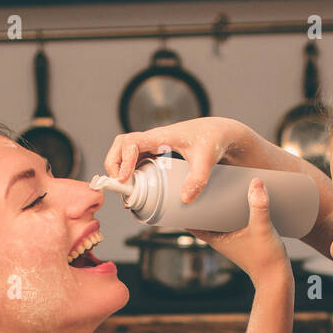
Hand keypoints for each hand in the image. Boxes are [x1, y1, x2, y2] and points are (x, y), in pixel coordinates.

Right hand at [103, 117, 258, 203]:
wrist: (217, 133)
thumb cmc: (212, 140)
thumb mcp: (206, 159)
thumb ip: (198, 178)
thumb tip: (185, 199)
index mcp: (161, 136)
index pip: (131, 142)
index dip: (124, 159)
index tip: (125, 178)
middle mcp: (152, 139)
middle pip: (120, 145)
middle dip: (114, 164)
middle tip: (120, 185)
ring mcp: (152, 146)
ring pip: (124, 153)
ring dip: (119, 169)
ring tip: (126, 189)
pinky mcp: (155, 154)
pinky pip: (134, 160)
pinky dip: (129, 172)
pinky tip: (137, 187)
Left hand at [191, 178, 290, 283]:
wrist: (277, 278)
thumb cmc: (265, 258)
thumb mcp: (262, 228)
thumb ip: (259, 206)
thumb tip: (255, 181)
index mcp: (214, 238)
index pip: (190, 221)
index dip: (183, 205)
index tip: (180, 188)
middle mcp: (219, 238)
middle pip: (202, 215)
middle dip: (200, 198)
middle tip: (199, 176)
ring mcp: (230, 237)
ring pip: (217, 216)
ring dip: (216, 202)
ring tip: (217, 181)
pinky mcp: (242, 236)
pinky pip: (230, 218)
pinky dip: (230, 207)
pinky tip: (237, 195)